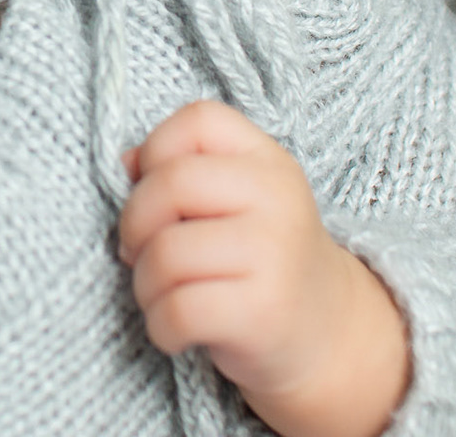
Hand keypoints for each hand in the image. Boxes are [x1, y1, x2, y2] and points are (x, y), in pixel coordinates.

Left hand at [117, 100, 409, 436]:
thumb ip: (184, 170)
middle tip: (139, 251)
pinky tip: (176, 331)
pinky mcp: (262, 312)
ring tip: (161, 295)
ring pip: (165, 254)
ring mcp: (274, 255)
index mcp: (269, 161)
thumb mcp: (236, 202)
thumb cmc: (261, 260)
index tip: (156, 192)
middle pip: (171, 183)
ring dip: (144, 284)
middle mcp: (278, 200)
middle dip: (134, 223)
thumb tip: (127, 162)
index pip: (199, 120)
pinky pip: (177, 310)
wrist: (329, 335)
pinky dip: (160, 326)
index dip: (157, 149)